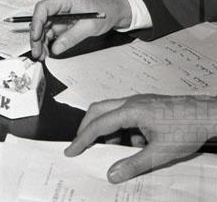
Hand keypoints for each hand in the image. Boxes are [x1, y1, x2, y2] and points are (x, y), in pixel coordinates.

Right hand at [30, 0, 131, 59]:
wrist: (116, 10)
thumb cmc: (105, 11)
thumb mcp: (89, 26)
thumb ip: (71, 37)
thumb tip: (56, 48)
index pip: (43, 8)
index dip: (36, 22)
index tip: (36, 37)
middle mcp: (60, 5)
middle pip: (41, 20)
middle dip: (37, 37)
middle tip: (37, 52)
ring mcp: (61, 14)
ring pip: (45, 27)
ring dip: (41, 41)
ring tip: (41, 55)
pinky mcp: (63, 22)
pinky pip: (52, 31)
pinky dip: (49, 41)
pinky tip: (48, 51)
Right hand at [65, 94, 216, 182]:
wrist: (206, 114)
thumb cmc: (186, 129)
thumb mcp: (160, 153)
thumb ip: (134, 164)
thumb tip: (112, 174)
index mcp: (130, 110)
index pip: (99, 124)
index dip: (82, 139)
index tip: (71, 150)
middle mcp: (130, 102)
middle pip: (97, 110)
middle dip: (86, 128)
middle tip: (79, 145)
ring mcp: (137, 101)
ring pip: (110, 111)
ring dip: (105, 129)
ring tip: (110, 150)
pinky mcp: (145, 105)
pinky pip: (124, 115)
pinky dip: (121, 129)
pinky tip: (134, 144)